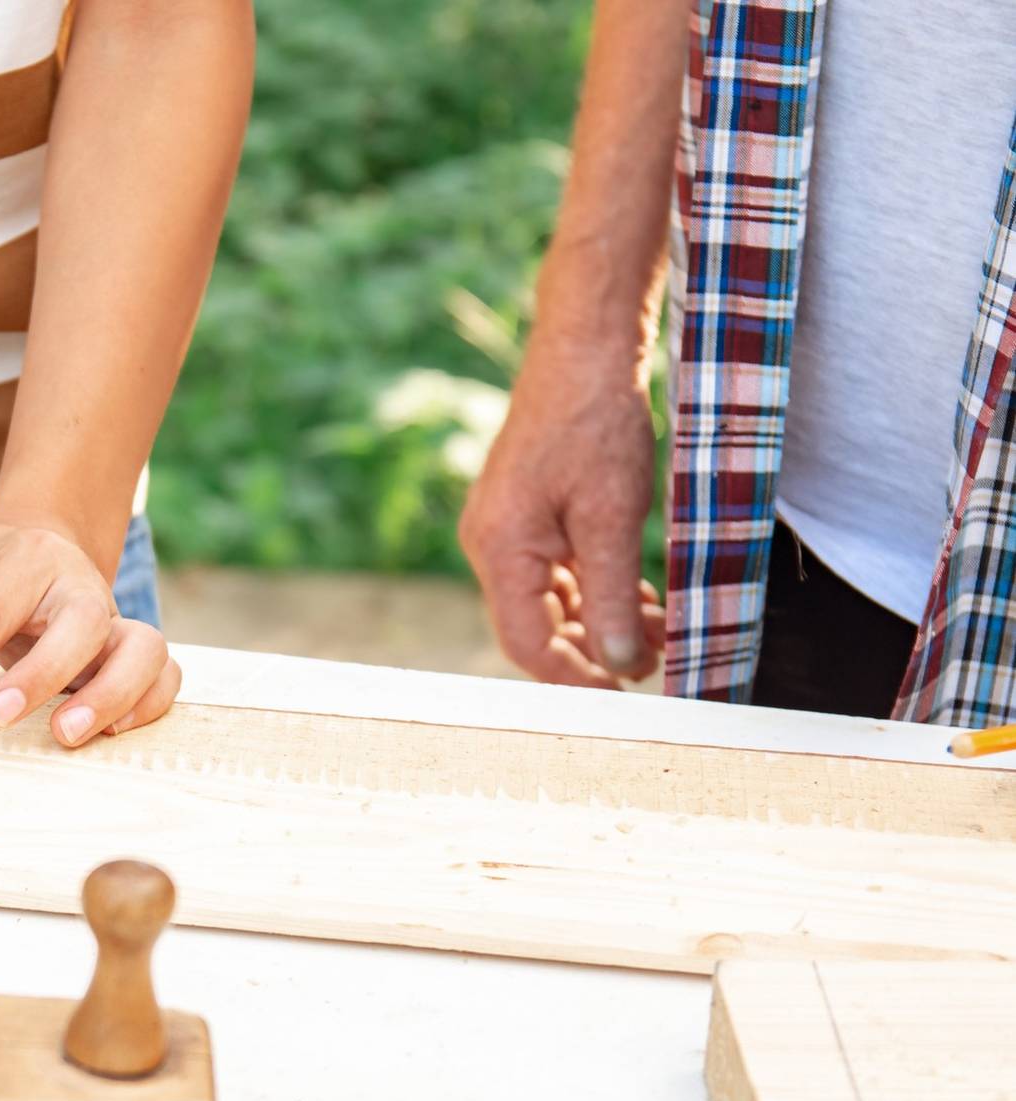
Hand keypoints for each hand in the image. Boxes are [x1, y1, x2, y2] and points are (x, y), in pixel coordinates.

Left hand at [0, 522, 179, 746]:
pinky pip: (166, 675)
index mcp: (26, 559)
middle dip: (42, 674)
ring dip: (111, 696)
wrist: (43, 545)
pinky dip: (149, 705)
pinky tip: (112, 733)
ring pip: (144, 647)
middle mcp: (80, 585)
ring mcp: (115, 619)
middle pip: (83, 621)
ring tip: (66, 736)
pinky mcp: (134, 650)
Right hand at [459, 338, 665, 687]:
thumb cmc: (595, 425)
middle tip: (658, 660)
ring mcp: (506, 530)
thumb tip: (621, 663)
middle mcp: (490, 544)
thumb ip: (613, 598)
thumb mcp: (613, 519)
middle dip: (595, 650)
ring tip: (661, 627)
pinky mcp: (526, 516)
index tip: (627, 695)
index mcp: (499, 549)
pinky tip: (640, 595)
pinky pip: (556, 572)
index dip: (576, 677)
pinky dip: (596, 589)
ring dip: (603, 620)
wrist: (584, 354)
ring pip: (551, 602)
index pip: (528, 643)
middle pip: (536, 627)